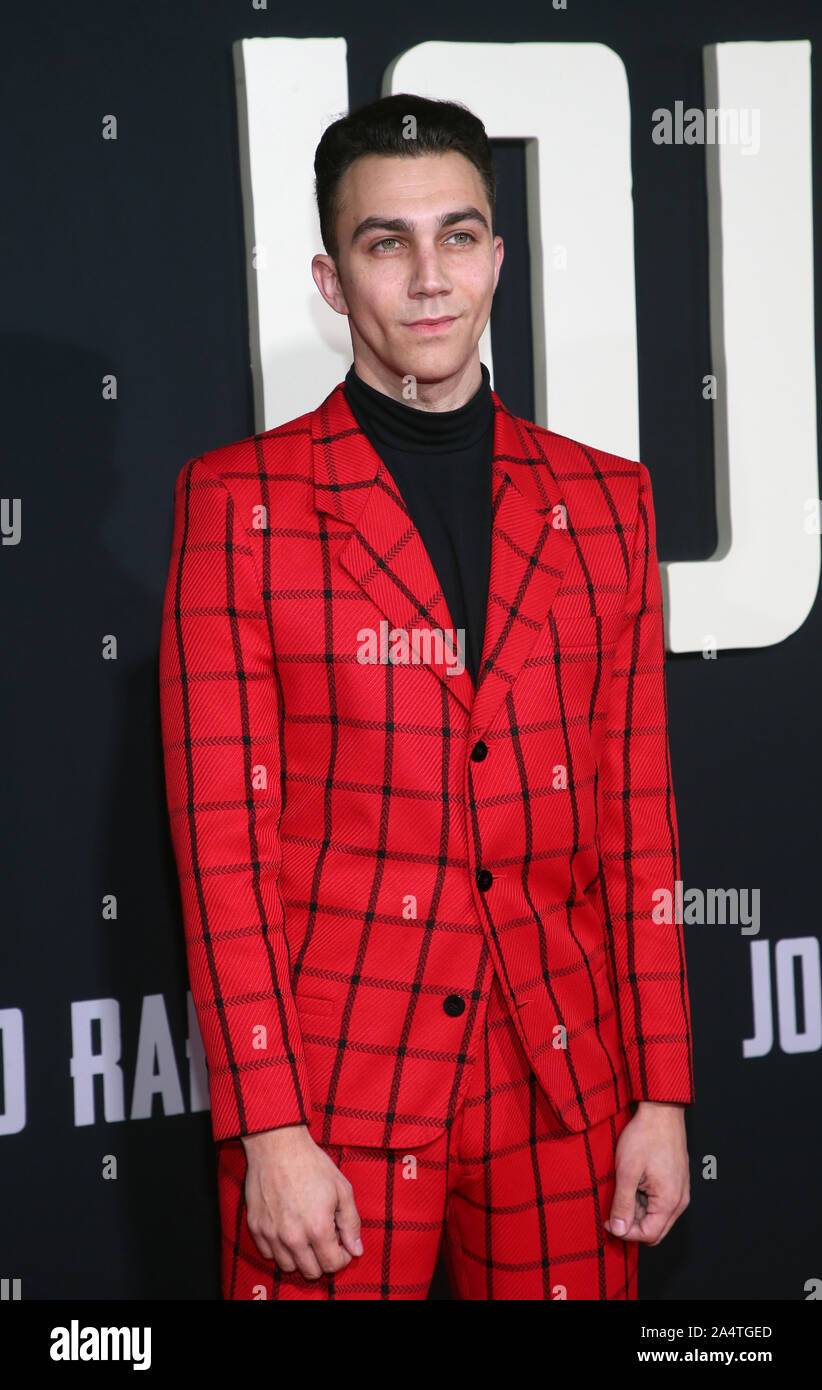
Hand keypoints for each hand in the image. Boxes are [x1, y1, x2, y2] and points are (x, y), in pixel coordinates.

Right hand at [241, 1125, 362, 1278]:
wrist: (277, 1146)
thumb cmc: (312, 1164)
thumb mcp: (342, 1189)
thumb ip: (351, 1223)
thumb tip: (356, 1250)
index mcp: (318, 1228)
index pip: (332, 1264)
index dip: (341, 1257)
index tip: (341, 1245)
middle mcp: (293, 1237)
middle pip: (311, 1271)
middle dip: (322, 1260)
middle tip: (324, 1239)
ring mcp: (272, 1234)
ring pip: (288, 1266)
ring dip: (300, 1257)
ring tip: (305, 1234)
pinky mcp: (256, 1228)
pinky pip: (268, 1253)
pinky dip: (279, 1248)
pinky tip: (287, 1230)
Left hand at [604, 1102, 690, 1244]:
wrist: (661, 1111)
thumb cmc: (645, 1137)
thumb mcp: (627, 1171)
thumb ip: (623, 1204)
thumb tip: (618, 1230)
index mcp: (669, 1201)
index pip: (648, 1235)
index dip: (625, 1232)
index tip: (608, 1220)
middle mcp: (679, 1200)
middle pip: (654, 1230)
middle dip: (632, 1224)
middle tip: (613, 1208)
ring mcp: (679, 1191)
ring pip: (656, 1216)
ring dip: (637, 1211)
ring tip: (622, 1189)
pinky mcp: (676, 1182)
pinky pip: (660, 1203)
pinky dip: (644, 1200)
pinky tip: (632, 1183)